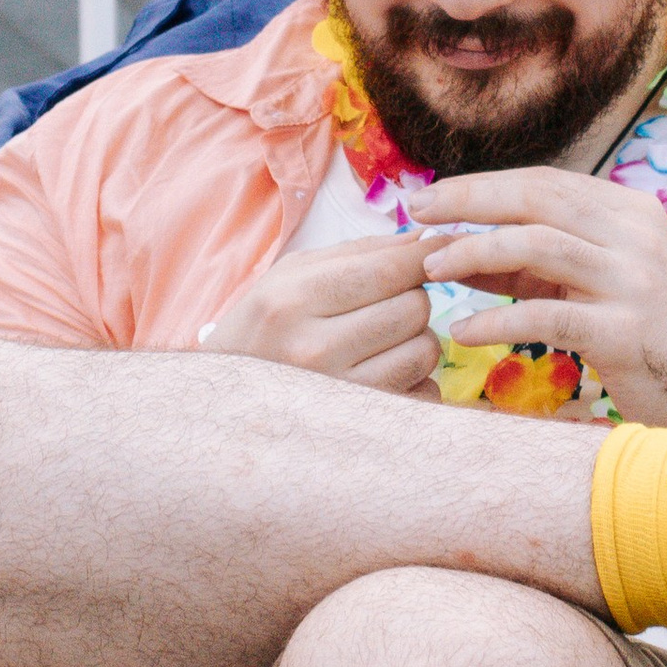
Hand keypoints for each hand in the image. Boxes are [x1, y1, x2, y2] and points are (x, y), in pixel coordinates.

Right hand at [201, 236, 438, 395]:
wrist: (226, 405)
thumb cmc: (261, 330)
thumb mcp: (289, 277)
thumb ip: (355, 253)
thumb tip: (421, 239)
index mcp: (292, 300)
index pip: (387, 270)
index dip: (423, 257)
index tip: (439, 250)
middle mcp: (314, 348)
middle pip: (414, 308)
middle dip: (412, 299)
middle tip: (387, 305)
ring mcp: (338, 394)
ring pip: (424, 350)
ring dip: (414, 340)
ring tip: (381, 342)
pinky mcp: (360, 427)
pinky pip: (422, 394)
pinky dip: (414, 382)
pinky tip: (382, 376)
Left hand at [408, 168, 666, 428]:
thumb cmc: (651, 339)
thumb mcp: (596, 285)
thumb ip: (533, 266)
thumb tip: (455, 252)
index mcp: (629, 212)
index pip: (544, 181)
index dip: (481, 186)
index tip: (429, 199)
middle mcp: (635, 235)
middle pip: (536, 199)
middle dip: (467, 202)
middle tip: (414, 215)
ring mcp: (634, 281)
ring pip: (538, 246)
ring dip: (475, 253)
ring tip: (431, 270)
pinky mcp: (626, 332)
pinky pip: (546, 316)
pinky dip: (496, 322)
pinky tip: (462, 331)